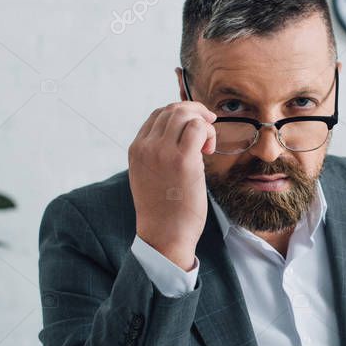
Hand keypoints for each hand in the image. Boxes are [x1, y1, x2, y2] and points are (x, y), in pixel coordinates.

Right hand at [129, 102, 216, 269]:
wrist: (164, 235)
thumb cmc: (163, 211)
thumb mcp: (148, 177)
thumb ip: (156, 156)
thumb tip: (178, 139)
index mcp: (136, 149)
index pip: (157, 115)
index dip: (180, 115)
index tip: (195, 126)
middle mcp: (146, 147)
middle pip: (172, 110)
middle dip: (195, 112)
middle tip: (209, 126)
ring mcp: (163, 152)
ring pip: (185, 115)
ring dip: (203, 123)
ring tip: (207, 145)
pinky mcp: (183, 160)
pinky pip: (199, 128)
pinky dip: (209, 133)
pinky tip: (209, 151)